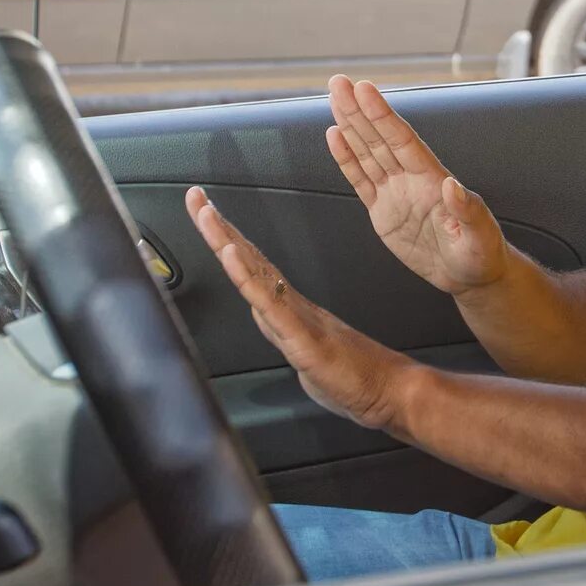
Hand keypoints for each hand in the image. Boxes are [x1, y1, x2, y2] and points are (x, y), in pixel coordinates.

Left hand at [185, 186, 407, 427]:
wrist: (390, 390)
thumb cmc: (355, 375)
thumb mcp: (304, 355)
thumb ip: (283, 332)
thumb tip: (264, 319)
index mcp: (289, 307)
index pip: (250, 266)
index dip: (227, 239)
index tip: (207, 212)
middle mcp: (291, 303)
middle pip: (247, 259)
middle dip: (218, 227)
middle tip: (195, 196)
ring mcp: (295, 316)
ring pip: (253, 273)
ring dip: (227, 240)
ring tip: (206, 213)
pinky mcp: (301, 336)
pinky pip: (269, 302)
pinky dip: (247, 276)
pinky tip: (232, 254)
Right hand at [323, 74, 510, 295]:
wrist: (469, 275)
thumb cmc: (481, 253)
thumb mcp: (480, 235)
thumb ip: (467, 211)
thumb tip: (454, 186)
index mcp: (432, 180)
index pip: (402, 141)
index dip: (382, 116)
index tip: (365, 90)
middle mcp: (411, 180)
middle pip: (379, 139)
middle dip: (358, 111)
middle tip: (338, 82)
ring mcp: (395, 193)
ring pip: (367, 153)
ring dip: (350, 126)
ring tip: (334, 98)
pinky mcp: (383, 211)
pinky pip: (361, 180)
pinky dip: (347, 159)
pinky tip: (335, 136)